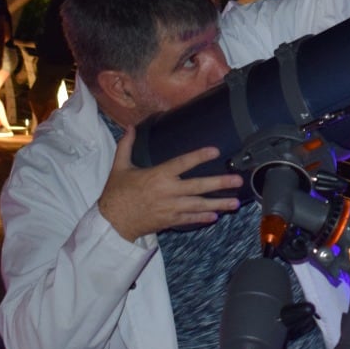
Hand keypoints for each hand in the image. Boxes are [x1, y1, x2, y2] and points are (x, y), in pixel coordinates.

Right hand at [97, 126, 245, 241]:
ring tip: (235, 203)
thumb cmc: (116, 193)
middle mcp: (167, 191)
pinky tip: (216, 216)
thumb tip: (131, 127)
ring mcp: (170, 208)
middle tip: (237, 180)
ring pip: (199, 205)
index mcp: (157, 175)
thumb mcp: (119, 167)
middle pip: (198, 186)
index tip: (215, 151)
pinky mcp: (169, 221)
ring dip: (218, 204)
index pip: (182, 163)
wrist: (112, 222)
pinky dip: (203, 218)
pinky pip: (190, 219)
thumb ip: (126, 146)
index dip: (199, 156)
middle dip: (219, 183)